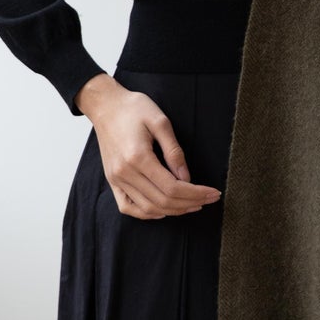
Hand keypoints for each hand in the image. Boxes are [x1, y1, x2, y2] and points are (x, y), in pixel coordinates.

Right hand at [80, 78, 221, 219]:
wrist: (106, 106)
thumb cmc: (134, 109)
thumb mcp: (160, 121)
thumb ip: (174, 151)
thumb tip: (186, 178)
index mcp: (138, 157)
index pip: (172, 187)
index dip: (196, 193)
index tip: (213, 192)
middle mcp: (125, 172)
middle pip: (162, 201)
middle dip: (190, 203)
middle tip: (209, 199)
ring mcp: (116, 179)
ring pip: (148, 208)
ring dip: (173, 211)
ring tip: (193, 205)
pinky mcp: (112, 180)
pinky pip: (128, 207)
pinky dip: (147, 213)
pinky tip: (164, 210)